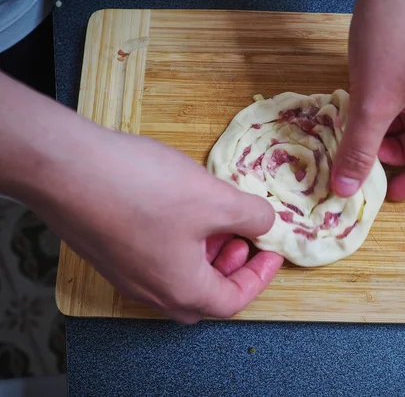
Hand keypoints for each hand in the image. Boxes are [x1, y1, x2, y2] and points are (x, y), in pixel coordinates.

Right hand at [0, 75, 281, 322]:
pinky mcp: (108, 249)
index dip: (260, 277)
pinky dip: (179, 243)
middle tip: (243, 237)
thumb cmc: (144, 189)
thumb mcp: (215, 200)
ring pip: (178, 275)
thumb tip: (266, 222)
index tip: (272, 252)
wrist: (67, 167)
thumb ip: (251, 216)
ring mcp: (125, 272)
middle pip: (203, 294)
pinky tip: (182, 209)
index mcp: (181, 289)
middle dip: (231, 267)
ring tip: (216, 218)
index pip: (232, 301)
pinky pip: (154, 257)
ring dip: (205, 253)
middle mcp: (150, 291)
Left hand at [332, 0, 404, 200]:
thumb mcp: (371, 99)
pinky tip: (376, 89)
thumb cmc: (394, 35)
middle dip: (403, 152)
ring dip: (399, 126)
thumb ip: (359, 147)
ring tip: (367, 121)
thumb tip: (344, 189)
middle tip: (370, 151)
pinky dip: (403, 101)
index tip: (389, 189)